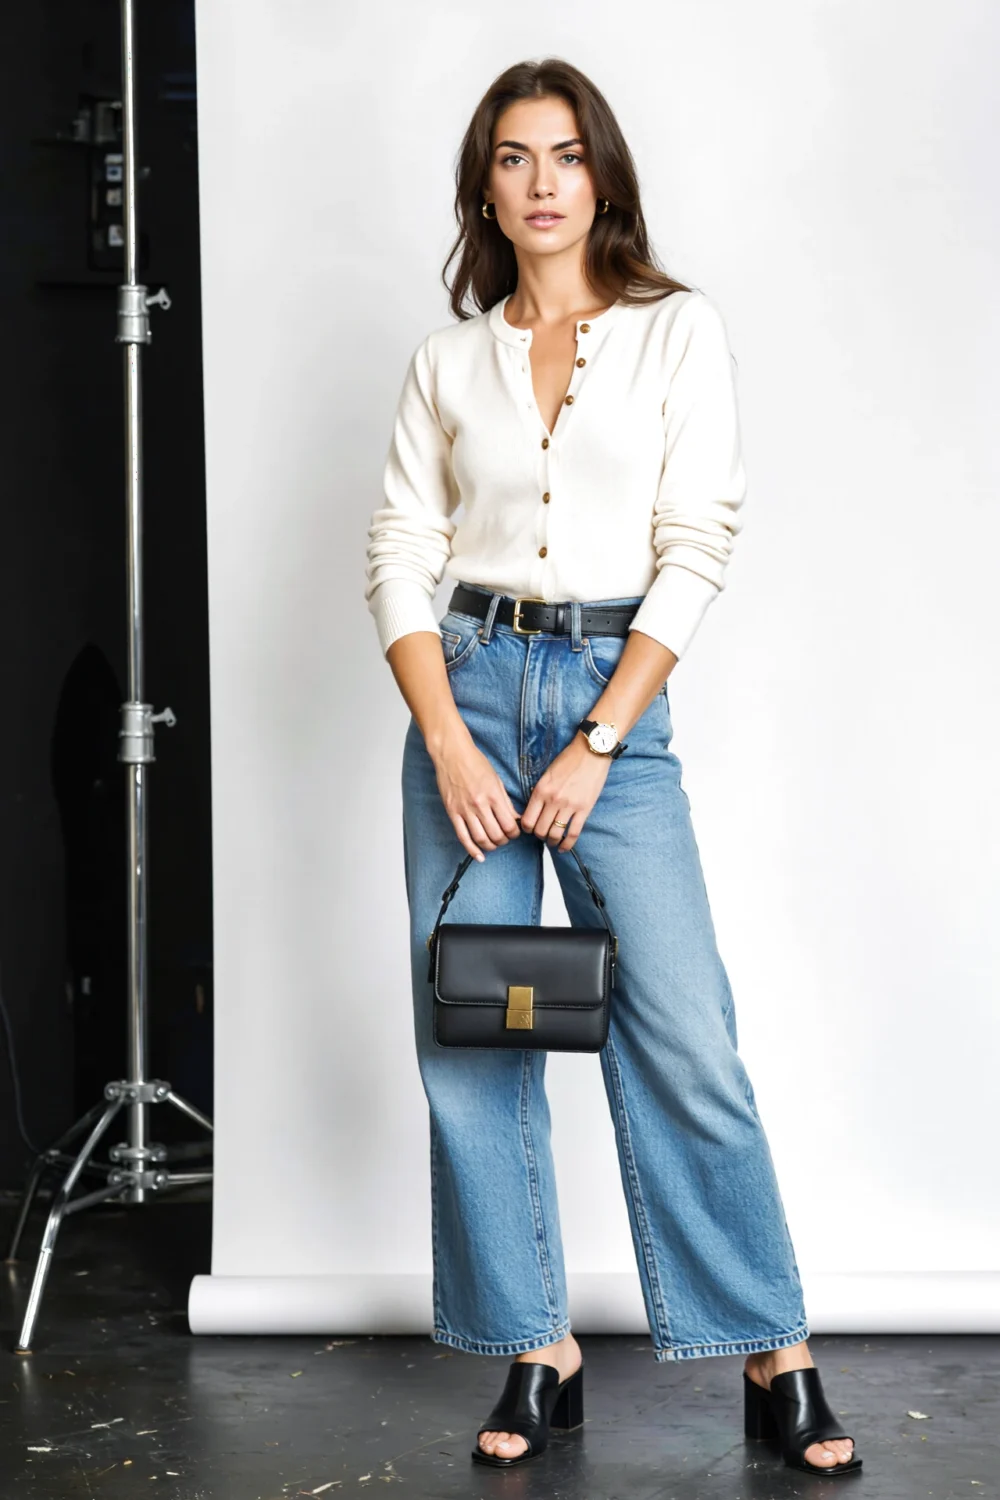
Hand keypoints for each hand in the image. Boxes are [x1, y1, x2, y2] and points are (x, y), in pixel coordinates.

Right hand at [431, 725, 521, 861]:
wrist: (452, 754)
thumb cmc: (475, 763)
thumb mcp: (497, 780)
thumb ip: (506, 802)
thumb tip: (515, 819)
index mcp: (493, 796)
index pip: (509, 824)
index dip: (515, 833)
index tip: (514, 832)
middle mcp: (480, 805)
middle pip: (496, 835)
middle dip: (504, 841)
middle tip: (505, 838)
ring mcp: (465, 810)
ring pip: (481, 839)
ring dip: (490, 846)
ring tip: (493, 844)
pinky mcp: (453, 812)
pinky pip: (463, 836)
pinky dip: (472, 850)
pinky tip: (479, 856)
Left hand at [518, 734, 610, 851]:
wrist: (591, 752)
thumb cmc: (569, 760)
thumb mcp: (547, 774)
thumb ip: (540, 792)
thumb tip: (534, 811)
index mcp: (541, 790)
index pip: (527, 820)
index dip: (526, 829)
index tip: (530, 828)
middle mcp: (553, 800)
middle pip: (540, 830)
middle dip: (539, 836)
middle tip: (542, 834)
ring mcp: (569, 806)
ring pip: (555, 834)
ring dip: (552, 841)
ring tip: (553, 841)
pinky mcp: (584, 809)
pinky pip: (573, 833)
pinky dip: (567, 844)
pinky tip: (564, 847)